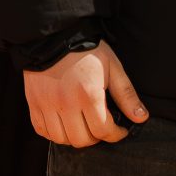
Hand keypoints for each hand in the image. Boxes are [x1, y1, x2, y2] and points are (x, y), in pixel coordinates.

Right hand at [24, 41, 148, 146]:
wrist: (55, 36)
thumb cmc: (87, 51)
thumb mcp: (112, 68)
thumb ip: (126, 95)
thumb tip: (141, 118)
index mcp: (88, 95)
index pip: (104, 131)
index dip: (116, 135)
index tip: (120, 130)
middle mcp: (66, 103)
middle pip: (82, 140)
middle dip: (97, 137)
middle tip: (102, 127)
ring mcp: (47, 105)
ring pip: (61, 139)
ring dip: (75, 137)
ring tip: (83, 126)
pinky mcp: (34, 103)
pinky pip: (42, 130)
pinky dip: (54, 133)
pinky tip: (64, 124)